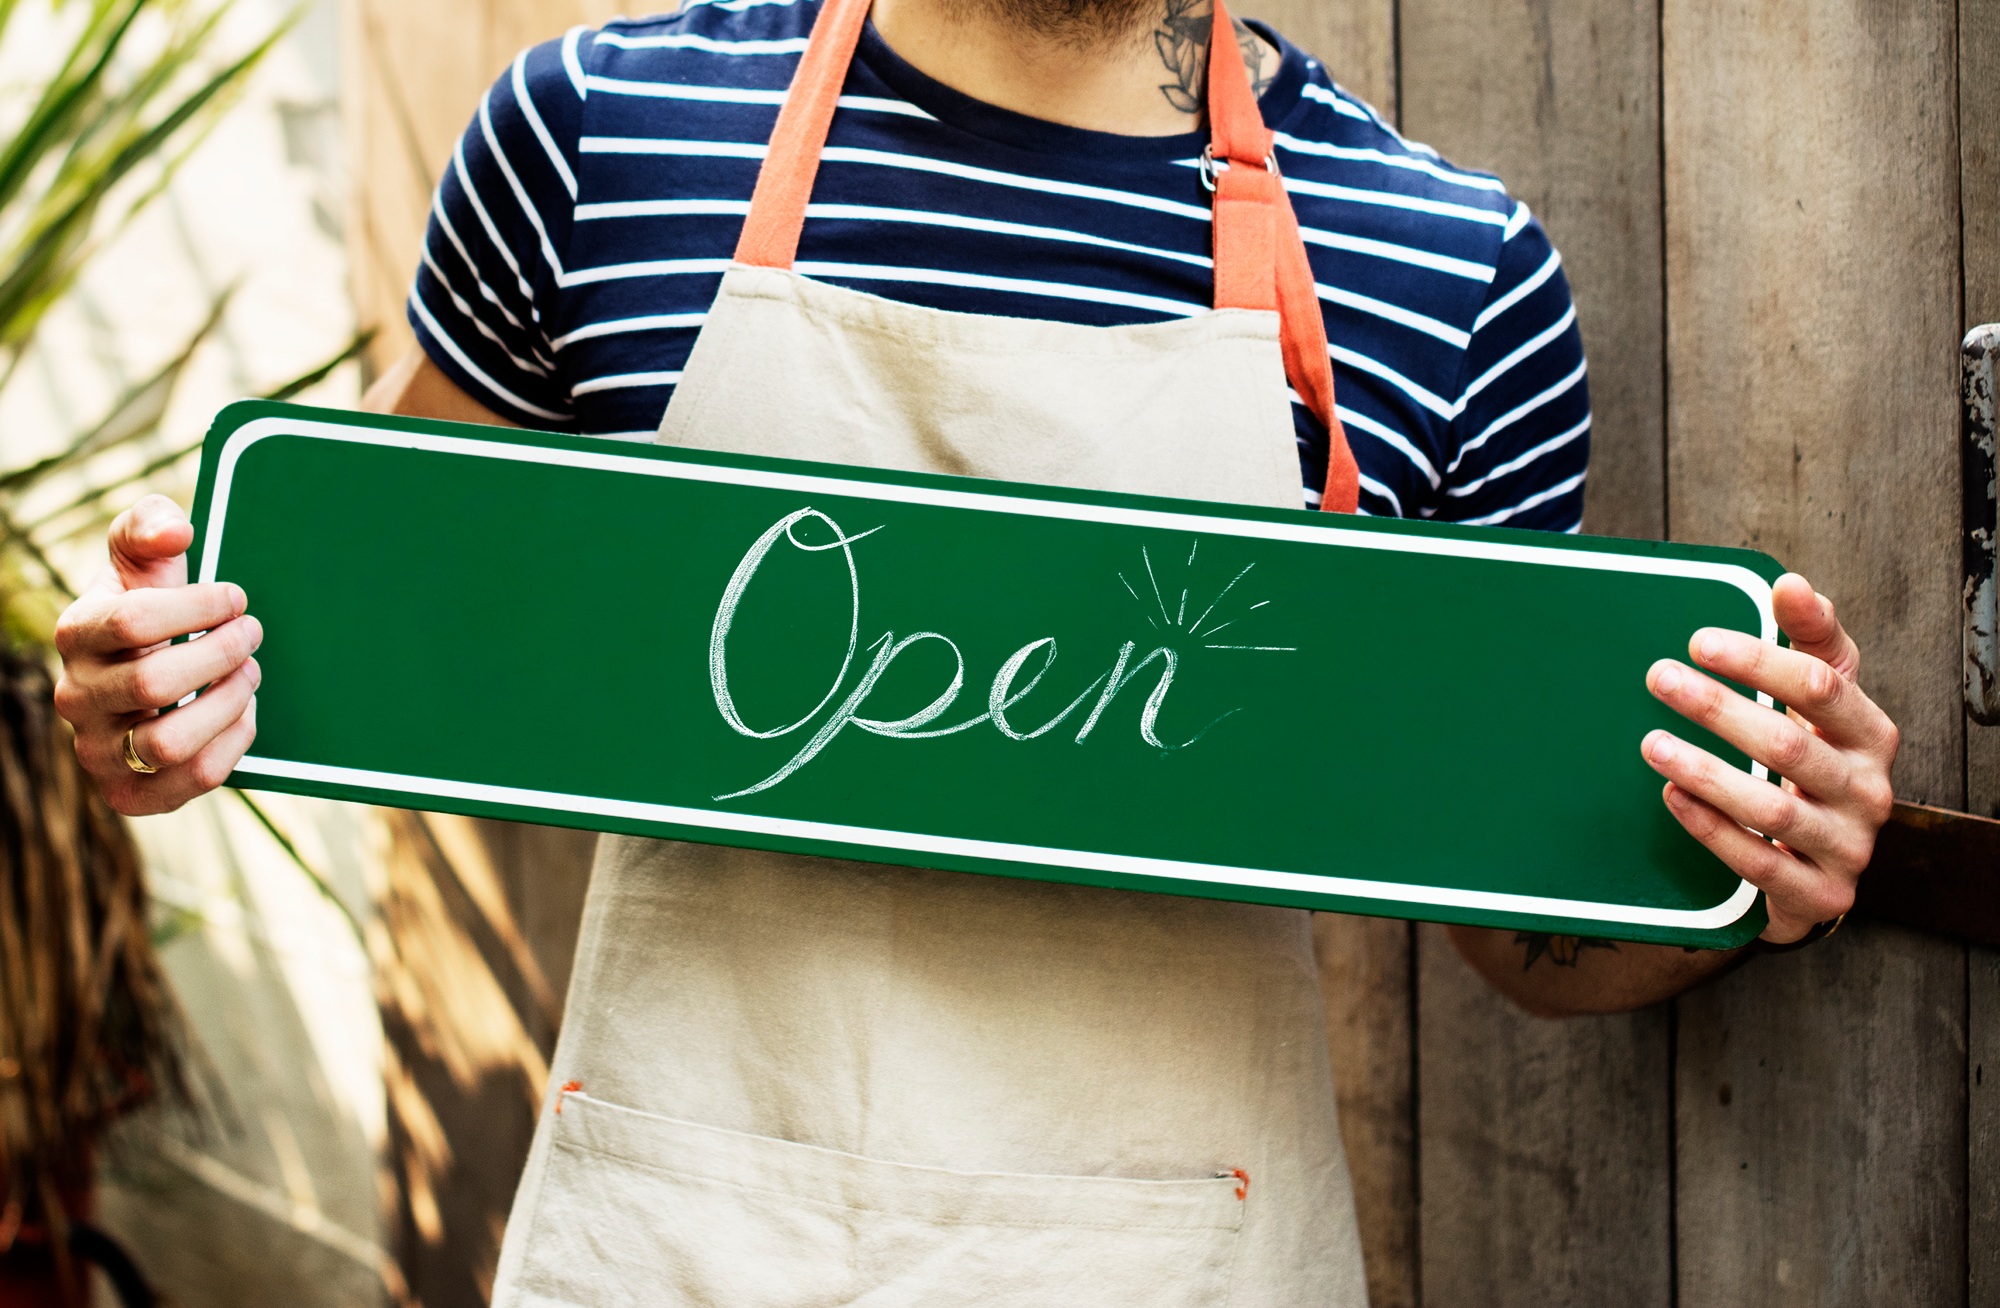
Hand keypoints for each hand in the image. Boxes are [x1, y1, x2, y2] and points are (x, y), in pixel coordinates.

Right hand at [53, 495, 261, 815]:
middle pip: (154, 683)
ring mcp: (99, 751)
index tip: (236, 597)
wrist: (143, 683)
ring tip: (249, 672)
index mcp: (76, 635)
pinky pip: (193, 779)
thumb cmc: (148, 612)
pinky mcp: (132, 794)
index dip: (199, 605)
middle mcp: (76, 698)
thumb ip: (148, 527)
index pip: (132, 620)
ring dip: (228, 702)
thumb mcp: (141, 561)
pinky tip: (243, 711)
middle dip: (221, 654)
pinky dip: (233, 743)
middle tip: (252, 634)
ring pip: (170, 741)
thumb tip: (177, 532)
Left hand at [1640, 573, 1898, 943]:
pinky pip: (1758, 862)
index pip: (1820, 685)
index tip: (1697, 641)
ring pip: (1771, 808)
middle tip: (1658, 678)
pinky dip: (1710, 828)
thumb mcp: (1822, 698)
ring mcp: (1848, 847)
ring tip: (1651, 743)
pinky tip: (1671, 795)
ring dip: (1705, 772)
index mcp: (1872, 734)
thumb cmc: (1818, 759)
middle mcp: (1869, 790)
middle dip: (1718, 708)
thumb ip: (1809, 640)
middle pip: (1789, 743)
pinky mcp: (1819, 894)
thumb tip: (1791, 584)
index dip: (1758, 660)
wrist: (1823, 860)